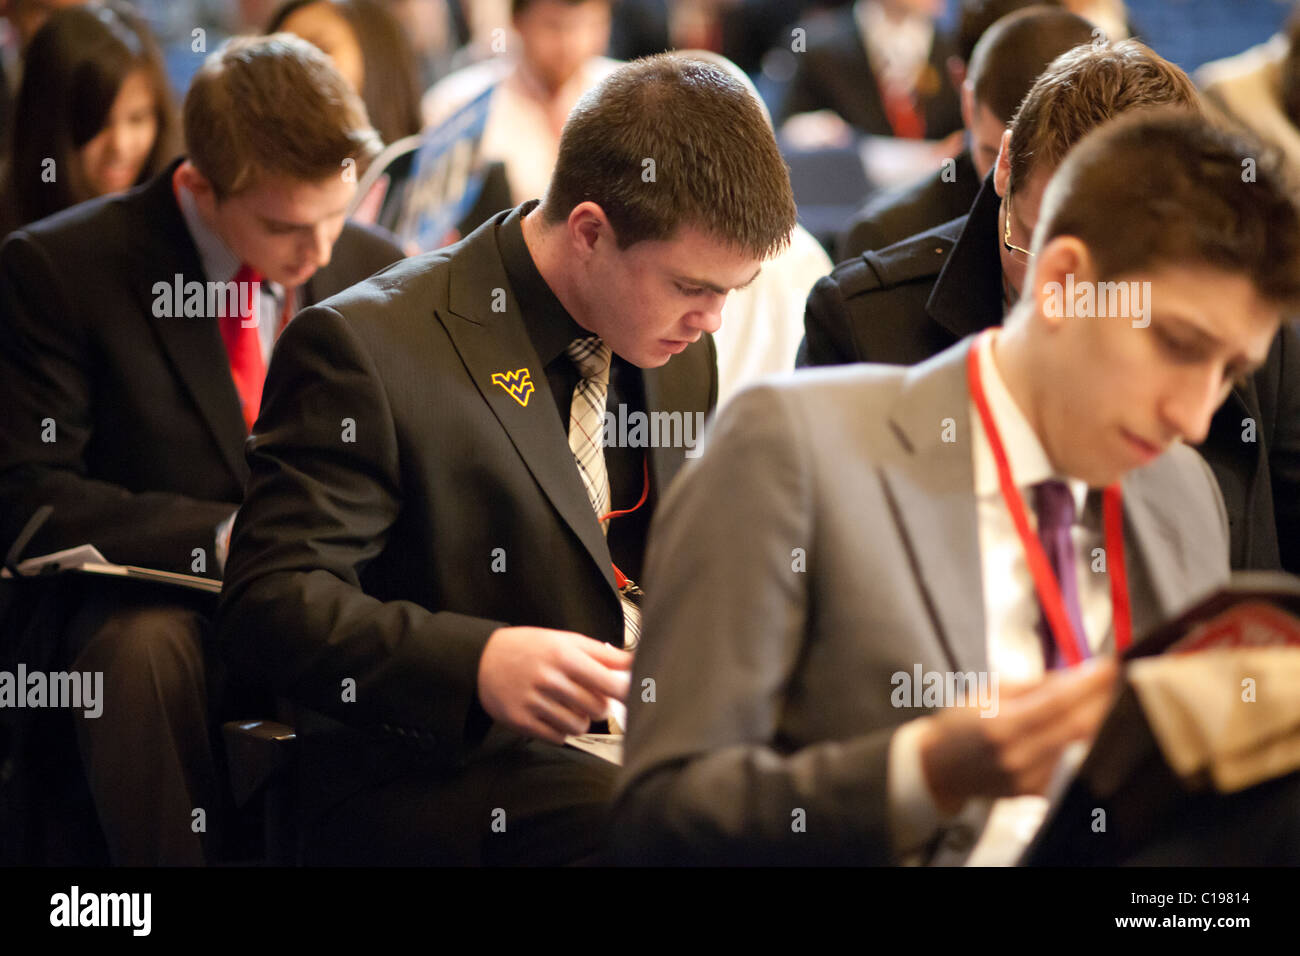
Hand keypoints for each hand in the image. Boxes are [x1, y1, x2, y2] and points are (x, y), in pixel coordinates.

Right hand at [476, 627, 632, 743]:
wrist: (483, 659)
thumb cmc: (530, 648)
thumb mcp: (565, 640)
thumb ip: (602, 653)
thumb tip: (634, 663)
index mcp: (564, 656)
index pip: (609, 683)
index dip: (627, 692)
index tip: (634, 695)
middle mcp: (549, 680)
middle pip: (598, 709)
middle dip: (600, 706)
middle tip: (589, 696)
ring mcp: (534, 702)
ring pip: (579, 727)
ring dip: (580, 720)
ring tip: (568, 706)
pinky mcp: (521, 721)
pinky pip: (557, 738)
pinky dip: (559, 730)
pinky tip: (550, 714)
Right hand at [917, 658, 1119, 813]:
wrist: (940, 769)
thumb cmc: (960, 724)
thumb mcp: (988, 692)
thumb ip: (1034, 687)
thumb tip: (1076, 676)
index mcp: (1001, 725)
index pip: (1057, 701)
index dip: (1087, 683)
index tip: (1108, 665)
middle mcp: (1018, 756)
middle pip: (1078, 726)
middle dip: (1101, 699)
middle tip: (1115, 678)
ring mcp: (1029, 778)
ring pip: (1079, 745)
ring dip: (1096, 718)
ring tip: (1104, 696)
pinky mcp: (1036, 791)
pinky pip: (1069, 760)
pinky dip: (1080, 740)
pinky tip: (1084, 723)